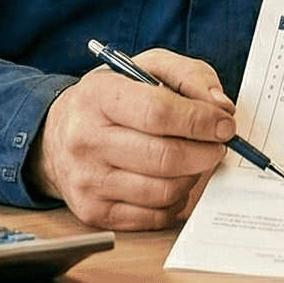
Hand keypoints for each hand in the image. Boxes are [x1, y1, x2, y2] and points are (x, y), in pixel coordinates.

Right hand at [25, 48, 237, 230]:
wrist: (58, 135)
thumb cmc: (110, 99)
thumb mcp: (146, 67)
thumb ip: (189, 75)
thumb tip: (221, 107)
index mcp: (98, 96)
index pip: (158, 113)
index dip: (200, 121)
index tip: (225, 124)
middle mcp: (86, 140)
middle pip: (165, 157)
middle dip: (205, 153)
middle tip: (218, 146)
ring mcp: (87, 180)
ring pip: (164, 191)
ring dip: (193, 177)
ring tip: (193, 161)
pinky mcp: (94, 212)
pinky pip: (155, 216)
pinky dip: (176, 200)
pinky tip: (173, 181)